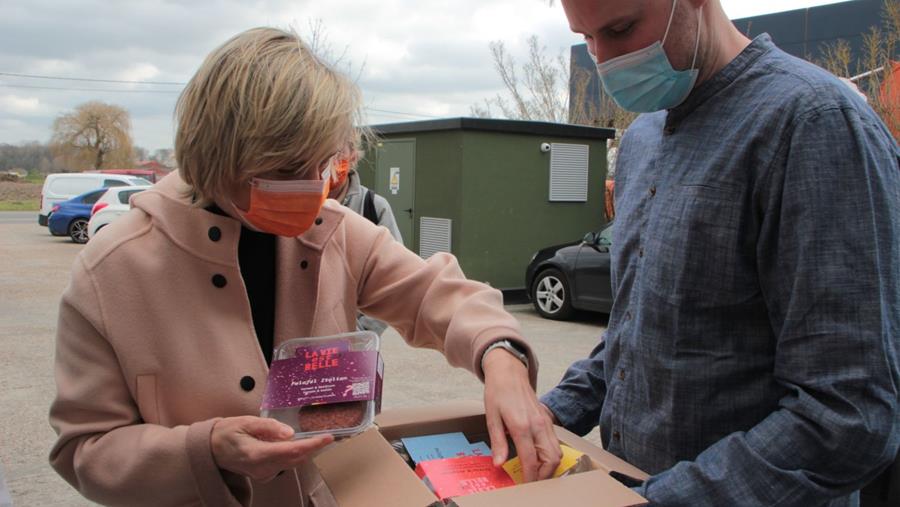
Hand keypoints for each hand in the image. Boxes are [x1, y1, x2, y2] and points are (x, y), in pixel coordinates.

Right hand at [210, 416, 333, 481]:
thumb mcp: (246, 422)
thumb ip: (268, 426)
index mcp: (257, 454)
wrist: (210, 450)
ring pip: (293, 463)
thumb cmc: (226, 432)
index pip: (292, 451)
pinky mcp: (264, 474)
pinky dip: (295, 455)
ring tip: (320, 439)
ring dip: (307, 452)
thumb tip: (290, 433)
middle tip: (329, 435)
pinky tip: (300, 444)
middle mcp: (262, 468)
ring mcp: (263, 473)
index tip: (328, 437)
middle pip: (296, 459)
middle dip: (315, 448)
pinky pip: (285, 464)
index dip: (313, 445)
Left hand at [483, 348, 560, 482]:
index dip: (529, 477)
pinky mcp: (548, 420)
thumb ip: (497, 442)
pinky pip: (555, 443)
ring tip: (536, 474)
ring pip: (557, 452)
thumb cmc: (497, 392)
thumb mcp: (491, 417)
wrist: (509, 371)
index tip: (524, 486)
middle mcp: (538, 425)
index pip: (531, 460)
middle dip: (543, 475)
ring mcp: (545, 422)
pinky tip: (539, 459)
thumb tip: (499, 463)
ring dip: (549, 467)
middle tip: (531, 482)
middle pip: (551, 459)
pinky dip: (551, 455)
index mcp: (521, 426)